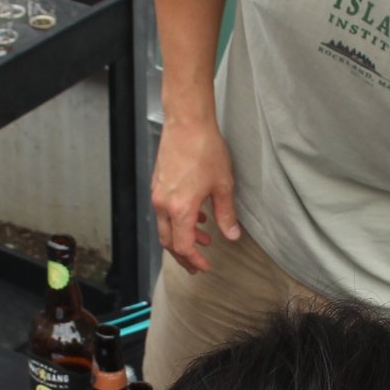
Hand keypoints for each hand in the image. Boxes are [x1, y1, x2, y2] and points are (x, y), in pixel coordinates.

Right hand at [149, 116, 239, 273]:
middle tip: (197, 264)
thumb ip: (226, 214)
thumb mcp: (223, 185)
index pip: (183, 246)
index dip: (194, 260)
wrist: (187, 123)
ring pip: (165, 226)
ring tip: (202, 240)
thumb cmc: (205, 150)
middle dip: (183, 255)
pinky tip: (196, 215)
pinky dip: (177, 220)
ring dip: (181, 237)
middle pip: (168, 241)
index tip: (204, 266)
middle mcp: (163, 204)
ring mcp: (157, 193)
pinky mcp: (158, 183)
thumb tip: (232, 235)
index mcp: (179, 209)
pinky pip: (164, 211)